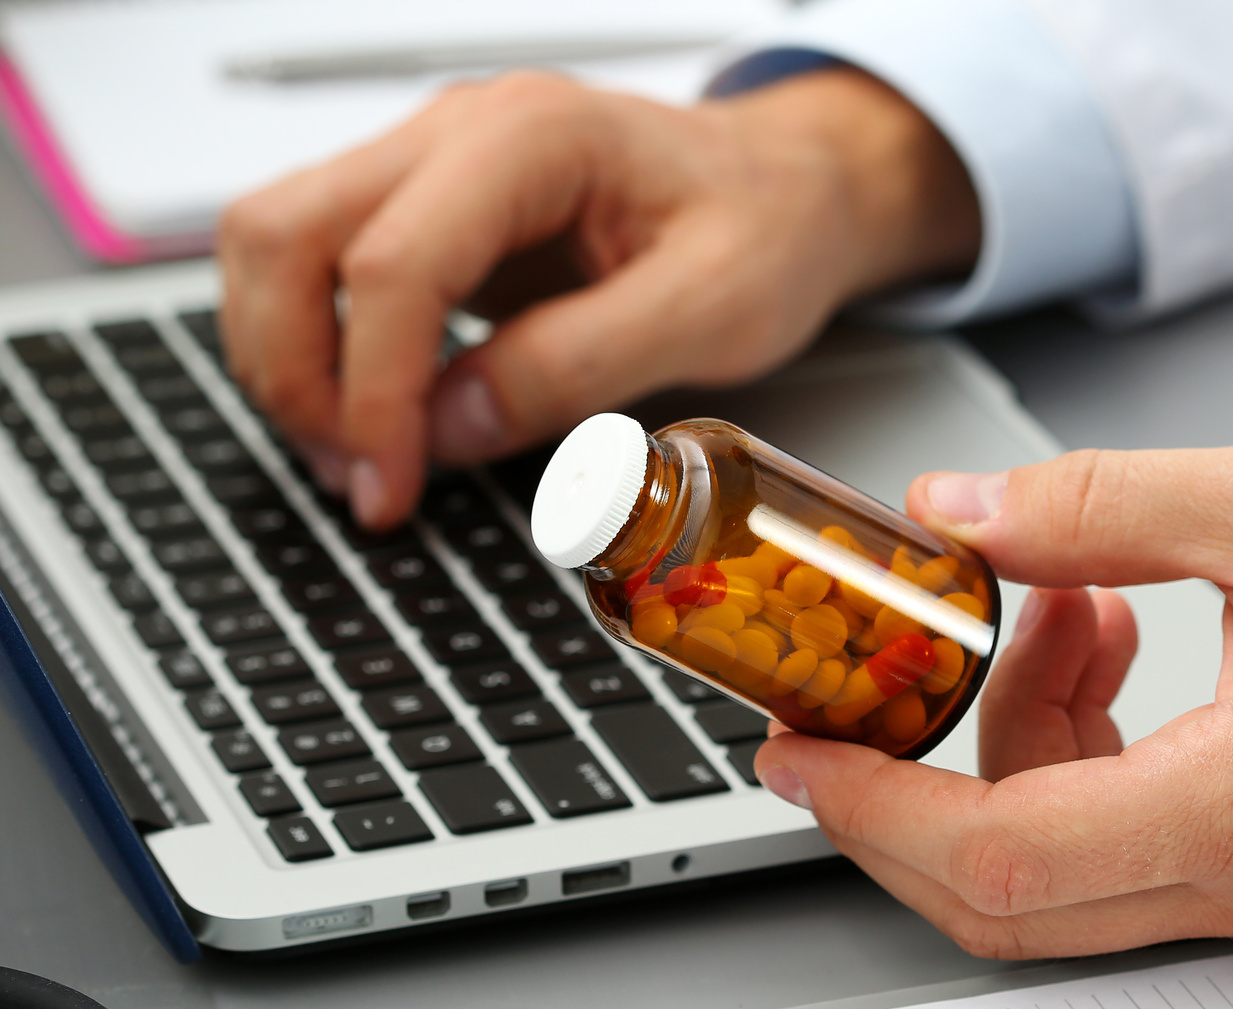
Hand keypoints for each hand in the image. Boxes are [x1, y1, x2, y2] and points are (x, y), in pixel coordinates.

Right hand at [217, 69, 978, 528]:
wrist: (787, 189)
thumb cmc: (766, 228)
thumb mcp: (711, 311)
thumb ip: (578, 366)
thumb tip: (447, 428)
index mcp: (534, 139)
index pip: (393, 263)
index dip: (372, 391)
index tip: (391, 482)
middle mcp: (460, 134)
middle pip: (284, 232)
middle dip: (294, 372)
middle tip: (360, 477)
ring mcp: (434, 166)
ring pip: (278, 243)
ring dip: (289, 361)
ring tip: (361, 459)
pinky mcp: (431, 213)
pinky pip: (323, 269)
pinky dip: (323, 350)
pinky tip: (378, 418)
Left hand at [755, 438, 1232, 957]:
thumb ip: (1096, 505)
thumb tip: (959, 514)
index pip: (1003, 854)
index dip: (877, 811)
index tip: (802, 758)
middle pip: (1003, 892)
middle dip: (904, 797)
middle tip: (857, 703)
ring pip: (1051, 860)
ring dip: (1009, 733)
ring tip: (1059, 607)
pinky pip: (1110, 833)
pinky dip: (1070, 743)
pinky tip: (1101, 641)